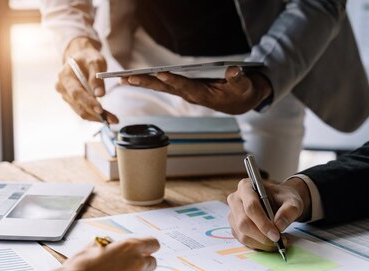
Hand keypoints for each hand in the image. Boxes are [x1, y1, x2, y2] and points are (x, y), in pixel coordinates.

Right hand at [36, 237, 159, 270]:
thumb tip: (114, 245)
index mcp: (130, 247)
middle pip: (152, 262)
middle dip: (144, 262)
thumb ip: (112, 244)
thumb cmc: (81, 265)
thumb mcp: (95, 245)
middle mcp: (137, 263)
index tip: (147, 249)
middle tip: (129, 265)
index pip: (154, 244)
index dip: (149, 247)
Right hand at [56, 37, 117, 122]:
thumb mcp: (95, 62)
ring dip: (97, 117)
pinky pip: (83, 110)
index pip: (76, 93)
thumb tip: (100, 94)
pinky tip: (107, 117)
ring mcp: (66, 96)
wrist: (80, 57)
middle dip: (95, 113)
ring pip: (81, 111)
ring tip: (113, 120)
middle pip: (78, 105)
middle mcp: (62, 88)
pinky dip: (94, 115)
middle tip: (112, 119)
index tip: (101, 109)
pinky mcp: (72, 101)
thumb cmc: (87, 58)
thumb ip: (96, 77)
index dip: (88, 102)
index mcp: (65, 76)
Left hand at [121, 66, 271, 114]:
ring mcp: (185, 93)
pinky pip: (162, 85)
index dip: (174, 81)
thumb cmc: (242, 92)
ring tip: (123, 78)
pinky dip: (148, 80)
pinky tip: (133, 78)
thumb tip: (233, 69)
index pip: (187, 87)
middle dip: (148, 83)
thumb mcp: (245, 86)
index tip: (161, 74)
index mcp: (205, 95)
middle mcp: (191, 95)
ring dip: (142, 82)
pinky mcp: (183, 89)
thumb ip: (239, 79)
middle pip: (166, 89)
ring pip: (161, 87)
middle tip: (129, 78)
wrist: (241, 102)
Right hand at [227, 177, 310, 250]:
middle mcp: (235, 199)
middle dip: (262, 236)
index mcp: (246, 187)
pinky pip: (243, 241)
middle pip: (244, 222)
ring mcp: (233, 214)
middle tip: (278, 241)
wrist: (278, 203)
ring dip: (261, 242)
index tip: (276, 235)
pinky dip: (258, 245)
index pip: (251, 207)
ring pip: (242, 234)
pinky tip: (269, 242)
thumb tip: (279, 225)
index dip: (263, 223)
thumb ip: (289, 210)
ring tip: (277, 241)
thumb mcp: (292, 201)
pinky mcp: (234, 227)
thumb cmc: (282, 199)